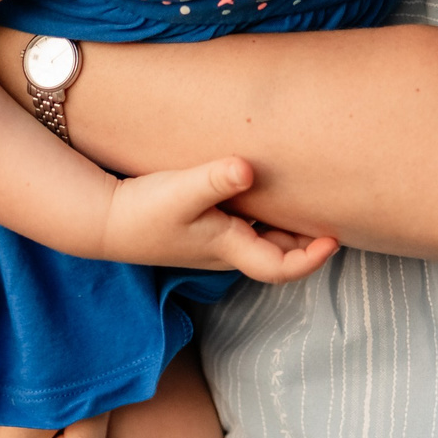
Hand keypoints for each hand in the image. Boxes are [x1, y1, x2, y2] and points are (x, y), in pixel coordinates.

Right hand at [99, 157, 337, 282]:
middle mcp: (226, 251)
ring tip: (311, 201)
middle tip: (334, 214)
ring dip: (289, 228)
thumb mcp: (179, 191)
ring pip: (265, 241)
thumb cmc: (142, 210)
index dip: (311, 259)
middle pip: (279, 254)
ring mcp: (215, 242)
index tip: (333, 239)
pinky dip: (267, 217)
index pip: (280, 268)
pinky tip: (268, 192)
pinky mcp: (204, 228)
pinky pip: (248, 228)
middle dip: (307, 241)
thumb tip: (248, 169)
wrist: (104, 221)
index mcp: (228, 249)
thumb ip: (214, 180)